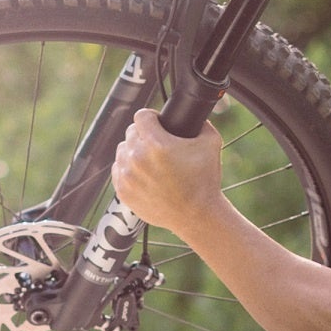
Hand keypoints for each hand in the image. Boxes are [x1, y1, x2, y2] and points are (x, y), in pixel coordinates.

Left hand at [111, 107, 228, 235]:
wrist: (196, 216)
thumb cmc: (205, 180)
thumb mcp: (211, 142)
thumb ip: (201, 123)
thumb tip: (193, 115)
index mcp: (156, 143)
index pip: (141, 116)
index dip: (152, 117)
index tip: (158, 123)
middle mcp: (137, 158)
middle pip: (131, 132)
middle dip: (144, 135)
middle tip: (157, 145)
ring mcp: (128, 176)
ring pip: (122, 150)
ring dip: (134, 151)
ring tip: (150, 160)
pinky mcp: (123, 191)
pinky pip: (118, 170)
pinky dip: (128, 169)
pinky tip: (144, 174)